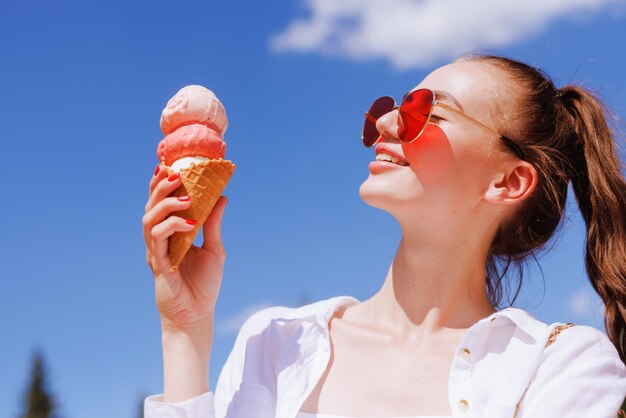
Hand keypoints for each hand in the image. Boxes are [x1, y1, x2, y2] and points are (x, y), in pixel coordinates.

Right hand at [142, 164, 227, 330]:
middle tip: (175, 173)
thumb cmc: (203, 285)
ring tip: (186, 198)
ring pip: (149, 220)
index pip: (159, 204)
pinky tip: (190, 224)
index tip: (169, 164)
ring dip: (166, 205)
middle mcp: (158, 241)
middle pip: (150, 207)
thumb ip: (213, 224)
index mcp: (169, 235)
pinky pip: (158, 241)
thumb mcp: (214, 249)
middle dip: (160, 187)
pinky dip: (172, 227)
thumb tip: (223, 197)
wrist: (197, 315)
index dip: (160, 184)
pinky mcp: (159, 265)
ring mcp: (156, 253)